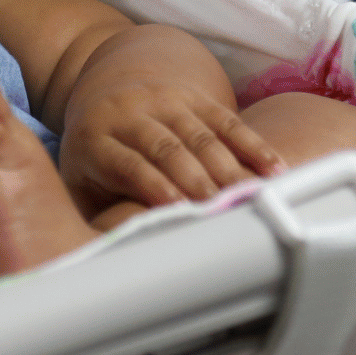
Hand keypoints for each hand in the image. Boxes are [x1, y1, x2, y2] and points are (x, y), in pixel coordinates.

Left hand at [59, 78, 284, 212]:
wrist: (105, 96)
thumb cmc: (95, 161)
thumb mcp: (80, 186)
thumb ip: (96, 217)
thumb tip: (118, 258)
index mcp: (96, 140)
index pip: (127, 163)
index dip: (154, 185)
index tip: (178, 210)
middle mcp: (128, 114)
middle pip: (167, 146)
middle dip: (196, 178)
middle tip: (220, 208)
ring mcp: (163, 101)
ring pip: (200, 134)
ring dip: (228, 166)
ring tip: (253, 196)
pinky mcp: (192, 97)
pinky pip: (226, 119)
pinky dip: (252, 144)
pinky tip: (275, 168)